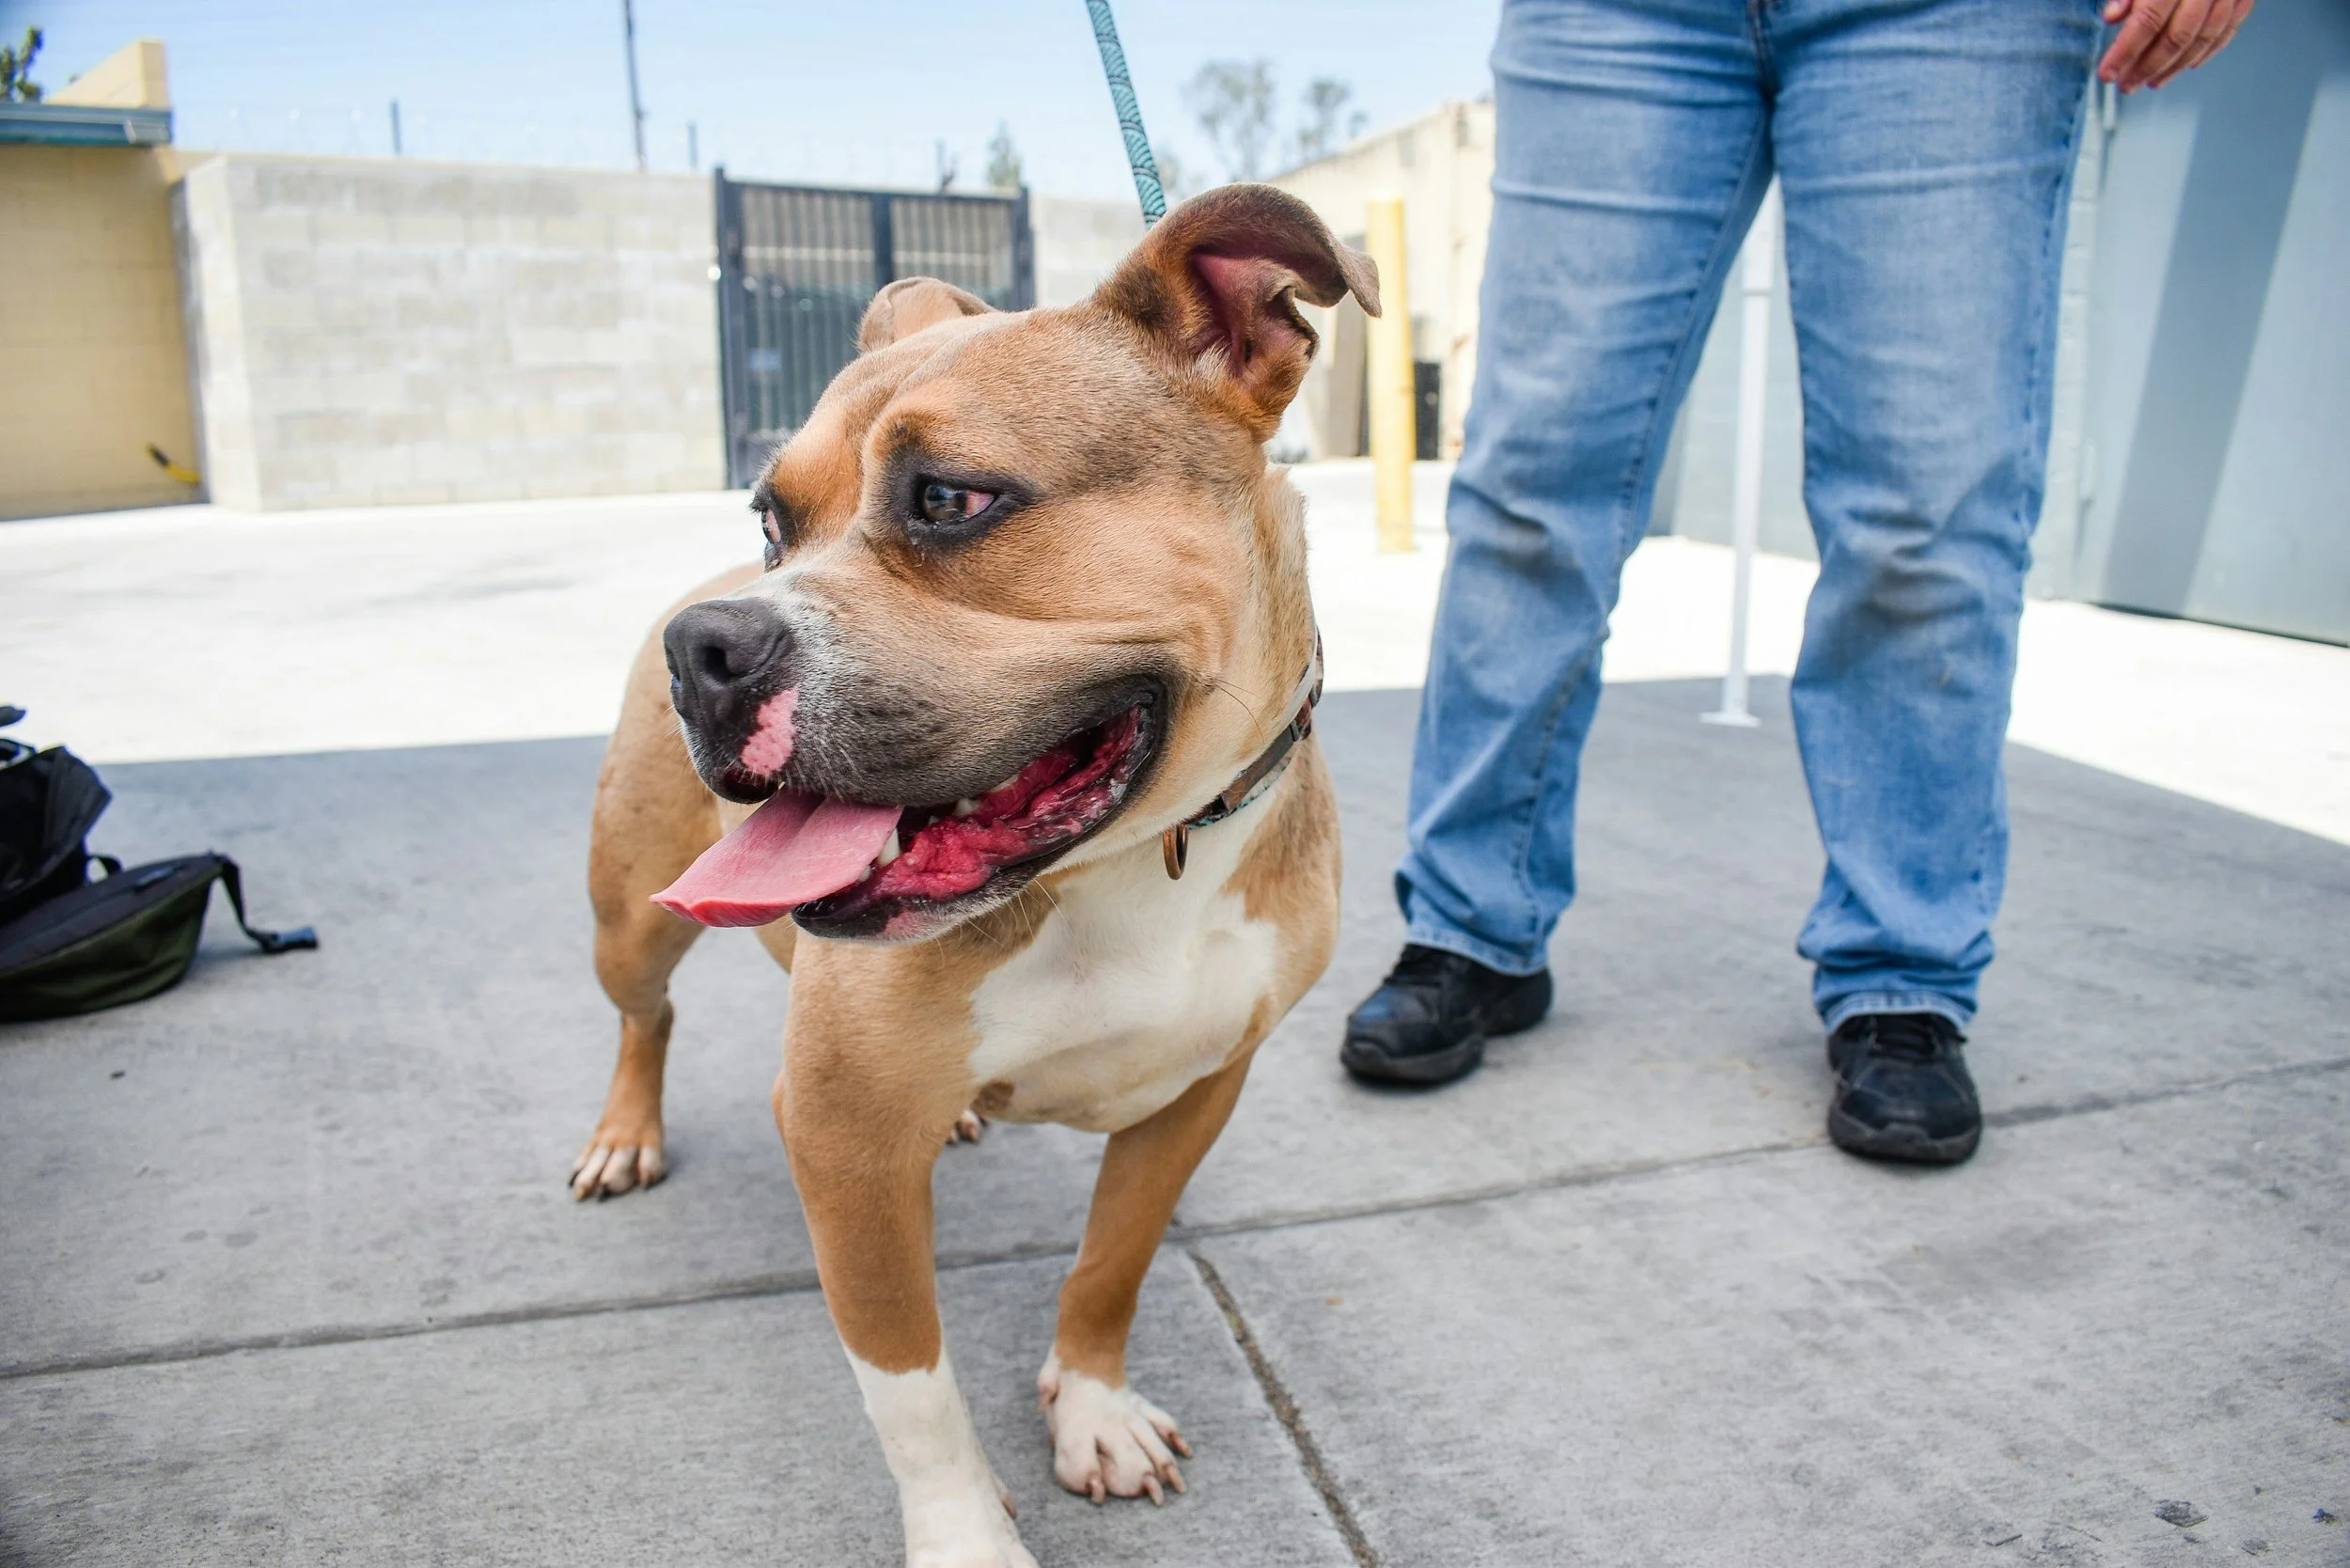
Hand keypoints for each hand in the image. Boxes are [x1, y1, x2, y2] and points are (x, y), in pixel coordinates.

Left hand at [2099, 0, 2253, 92]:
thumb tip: (2112, 17)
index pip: (2148, 20)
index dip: (2125, 52)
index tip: (2107, 74)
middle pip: (2177, 36)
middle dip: (2147, 67)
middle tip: (2126, 85)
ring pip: (2204, 37)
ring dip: (2175, 66)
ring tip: (2151, 81)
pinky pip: (2229, 28)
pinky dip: (2208, 51)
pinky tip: (2188, 65)